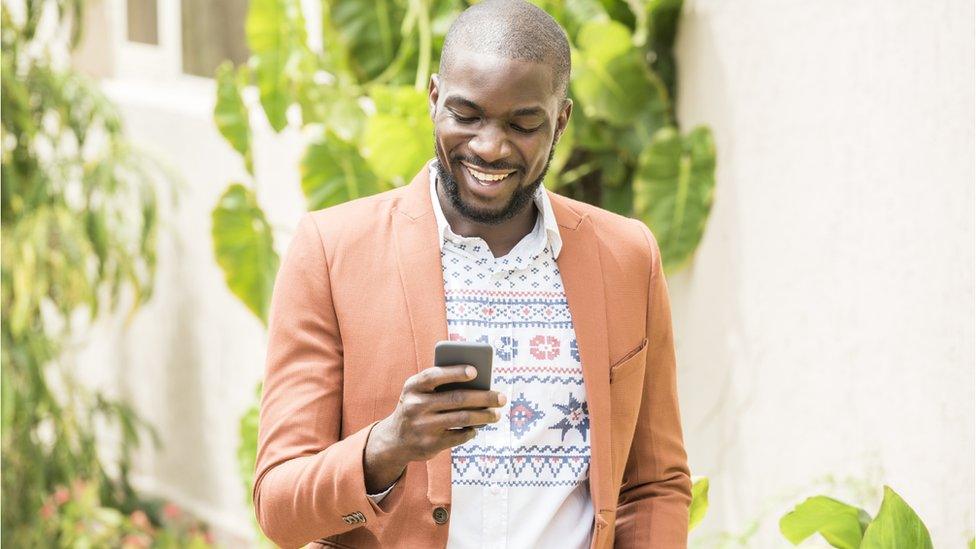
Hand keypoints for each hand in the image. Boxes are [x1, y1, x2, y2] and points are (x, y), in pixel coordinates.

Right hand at [363, 365, 506, 492]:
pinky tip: (477, 428)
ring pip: (462, 418)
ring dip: (484, 416)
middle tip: (501, 398)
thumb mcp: (420, 393)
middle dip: (484, 397)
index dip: (455, 372)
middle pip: (456, 398)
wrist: (395, 440)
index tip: (475, 371)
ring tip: (496, 414)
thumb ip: (441, 385)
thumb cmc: (417, 407)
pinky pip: (459, 436)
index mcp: (412, 387)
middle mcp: (415, 406)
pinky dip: (471, 431)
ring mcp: (422, 426)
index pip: (434, 376)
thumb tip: (480, 385)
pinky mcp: (430, 444)